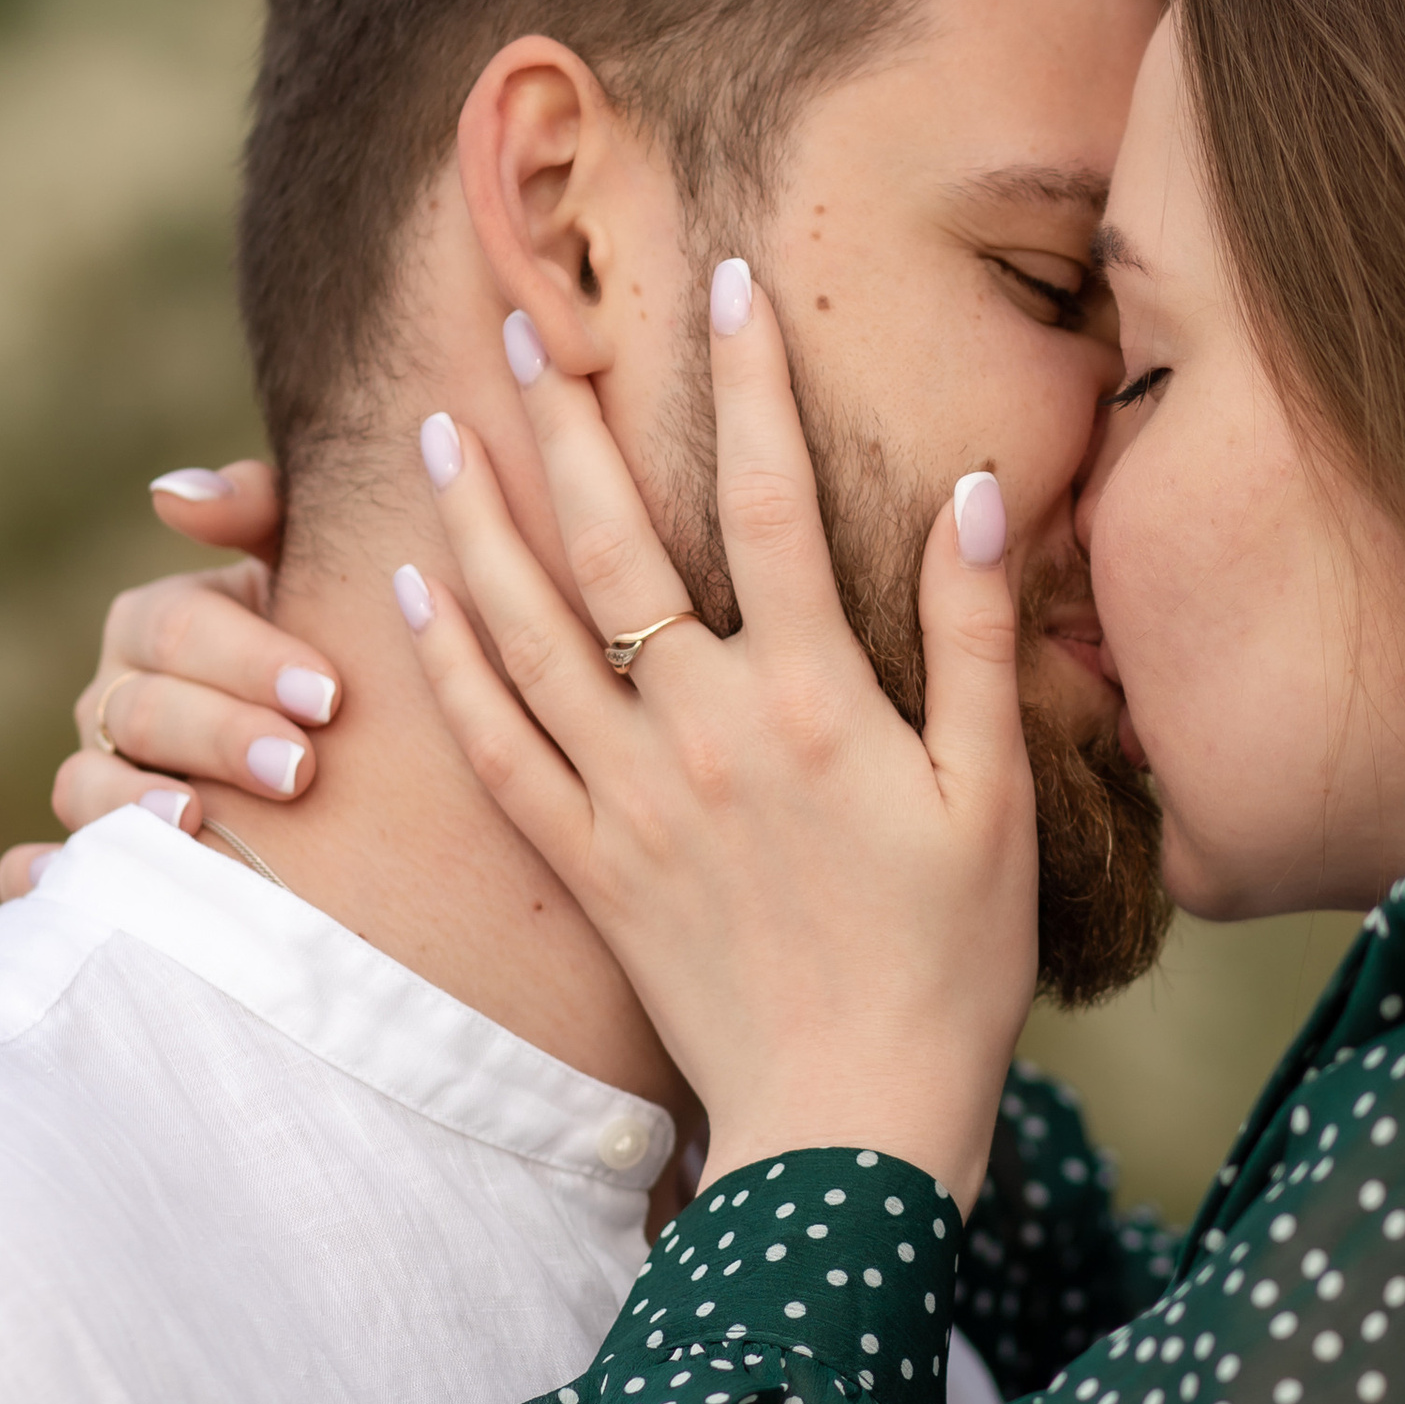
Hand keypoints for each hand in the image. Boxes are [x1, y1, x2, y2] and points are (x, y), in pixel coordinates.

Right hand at [0, 463, 343, 898]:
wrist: (349, 739)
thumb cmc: (327, 637)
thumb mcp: (304, 563)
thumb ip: (256, 510)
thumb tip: (173, 497)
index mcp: (155, 626)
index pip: (177, 630)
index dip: (248, 658)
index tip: (326, 693)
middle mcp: (113, 701)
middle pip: (141, 713)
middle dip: (221, 737)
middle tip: (300, 766)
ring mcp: (95, 780)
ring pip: (84, 789)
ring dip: (133, 808)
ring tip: (195, 823)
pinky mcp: (93, 855)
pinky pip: (40, 873)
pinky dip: (45, 882)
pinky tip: (77, 890)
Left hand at [400, 274, 1036, 1206]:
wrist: (852, 1123)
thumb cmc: (950, 960)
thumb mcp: (994, 794)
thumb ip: (978, 636)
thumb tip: (971, 489)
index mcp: (818, 701)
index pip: (770, 501)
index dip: (746, 381)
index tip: (725, 280)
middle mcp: (706, 732)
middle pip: (615, 544)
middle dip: (565, 422)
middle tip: (519, 322)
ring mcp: (631, 801)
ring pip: (529, 632)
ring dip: (475, 521)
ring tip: (436, 427)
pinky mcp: (585, 867)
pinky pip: (496, 749)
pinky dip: (447, 665)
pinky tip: (409, 593)